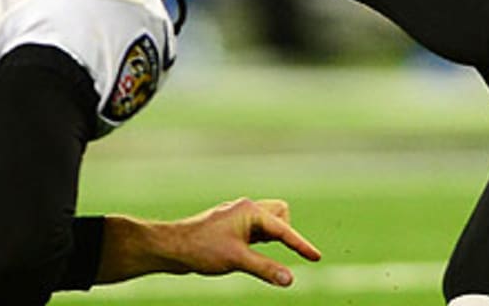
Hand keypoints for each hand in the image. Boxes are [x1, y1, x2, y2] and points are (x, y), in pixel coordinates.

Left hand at [99, 197, 321, 287]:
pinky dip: (259, 241)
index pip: (284, 230)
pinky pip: (255, 230)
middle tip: (272, 253)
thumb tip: (290, 280)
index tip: (316, 258)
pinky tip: (247, 254)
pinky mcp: (231, 227)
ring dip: (270, 238)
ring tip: (255, 256)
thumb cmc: (203, 249)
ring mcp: (238, 217)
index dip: (301, 245)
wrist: (172, 248)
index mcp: (251, 211)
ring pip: (267, 222)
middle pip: (280, 215)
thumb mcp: (237, 260)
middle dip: (284, 233)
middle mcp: (247, 209)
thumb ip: (266, 269)